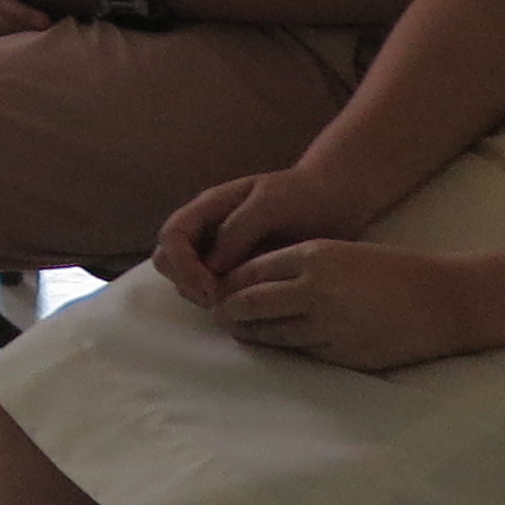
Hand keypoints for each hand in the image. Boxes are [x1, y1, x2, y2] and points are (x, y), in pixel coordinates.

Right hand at [156, 167, 369, 309]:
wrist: (335, 202)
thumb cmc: (303, 196)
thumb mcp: (269, 205)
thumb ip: (237, 230)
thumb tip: (212, 266)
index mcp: (208, 209)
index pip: (171, 237)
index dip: (182, 265)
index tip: (210, 288)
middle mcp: (208, 232)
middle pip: (169, 260)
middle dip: (187, 283)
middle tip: (220, 303)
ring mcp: (222, 253)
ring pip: (189, 279)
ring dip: (202, 296)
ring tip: (237, 307)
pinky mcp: (241, 272)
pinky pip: (218, 290)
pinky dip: (224, 302)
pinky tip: (251, 307)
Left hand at [214, 240, 479, 373]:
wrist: (442, 301)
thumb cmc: (389, 271)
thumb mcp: (339, 253)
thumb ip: (297, 265)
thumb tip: (252, 283)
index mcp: (314, 256)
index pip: (251, 271)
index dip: (230, 283)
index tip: (217, 288)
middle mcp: (316, 289)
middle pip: (251, 303)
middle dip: (229, 311)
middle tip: (218, 315)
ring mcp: (329, 324)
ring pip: (272, 333)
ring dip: (250, 333)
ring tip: (237, 332)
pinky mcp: (343, 353)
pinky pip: (301, 351)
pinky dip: (285, 347)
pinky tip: (276, 345)